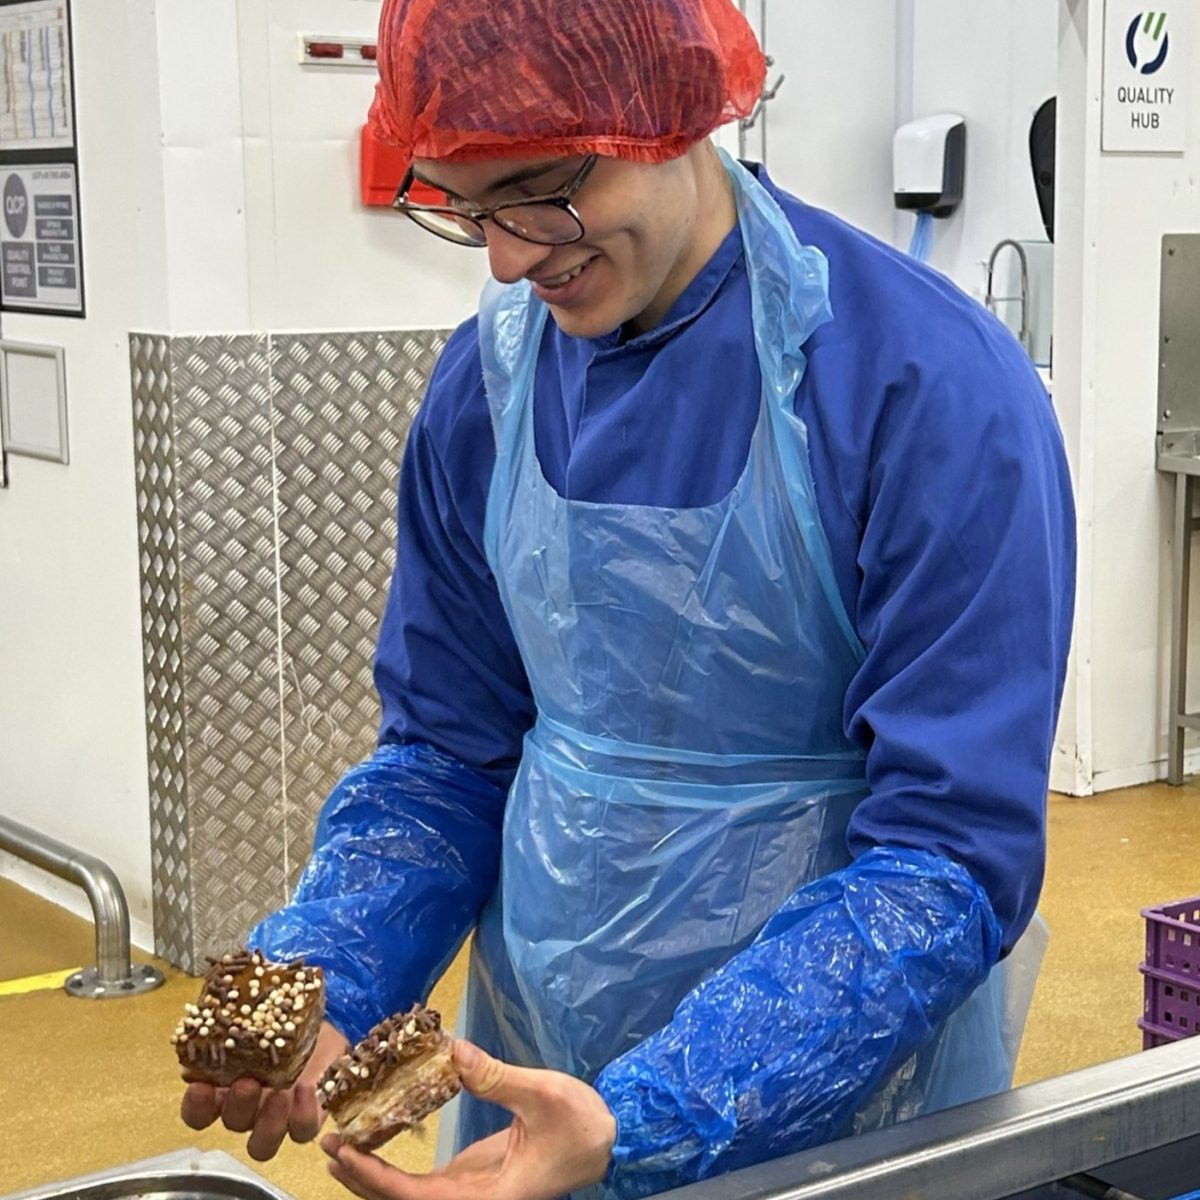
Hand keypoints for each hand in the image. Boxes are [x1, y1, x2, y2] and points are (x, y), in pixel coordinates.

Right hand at [181, 1020, 349, 1159]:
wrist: (323, 1032)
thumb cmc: (284, 1022)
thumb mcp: (264, 1014)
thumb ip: (243, 1014)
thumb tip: (224, 992)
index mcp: (227, 1089)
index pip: (198, 1113)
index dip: (196, 1106)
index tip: (199, 1085)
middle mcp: (249, 1109)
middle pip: (233, 1123)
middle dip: (238, 1105)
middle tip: (247, 1082)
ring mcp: (277, 1119)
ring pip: (262, 1143)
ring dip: (268, 1122)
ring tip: (279, 1093)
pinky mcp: (307, 1119)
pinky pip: (302, 1132)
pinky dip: (303, 1114)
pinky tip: (306, 1089)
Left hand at [321, 1040, 616, 1199]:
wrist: (609, 1141)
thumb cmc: (582, 1124)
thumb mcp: (545, 1095)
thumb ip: (497, 1077)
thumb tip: (451, 1050)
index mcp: (490, 1198)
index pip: (417, 1198)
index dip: (376, 1180)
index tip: (345, 1153)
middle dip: (362, 1179)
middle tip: (327, 1143)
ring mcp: (473, 1191)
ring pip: (411, 1196)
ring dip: (373, 1176)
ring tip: (340, 1147)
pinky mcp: (475, 1179)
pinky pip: (425, 1182)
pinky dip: (396, 1168)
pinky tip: (378, 1143)